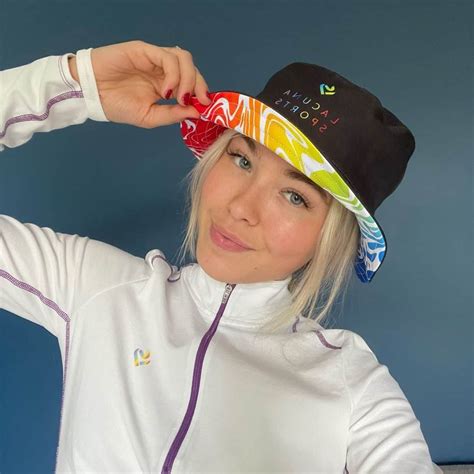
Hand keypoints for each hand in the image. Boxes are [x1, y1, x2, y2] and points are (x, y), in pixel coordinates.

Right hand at [69, 40, 211, 127]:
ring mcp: (154, 58)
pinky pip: (167, 57)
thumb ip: (172, 114)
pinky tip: (166, 90)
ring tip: (178, 97)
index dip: (202, 92)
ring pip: (183, 58)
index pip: (192, 82)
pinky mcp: (144, 50)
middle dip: (200, 85)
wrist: (90, 94)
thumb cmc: (116, 105)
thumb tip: (196, 112)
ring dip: (188, 78)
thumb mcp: (149, 117)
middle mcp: (163, 70)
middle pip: (192, 68)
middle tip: (198, 101)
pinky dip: (173, 74)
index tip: (206, 107)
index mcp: (166, 85)